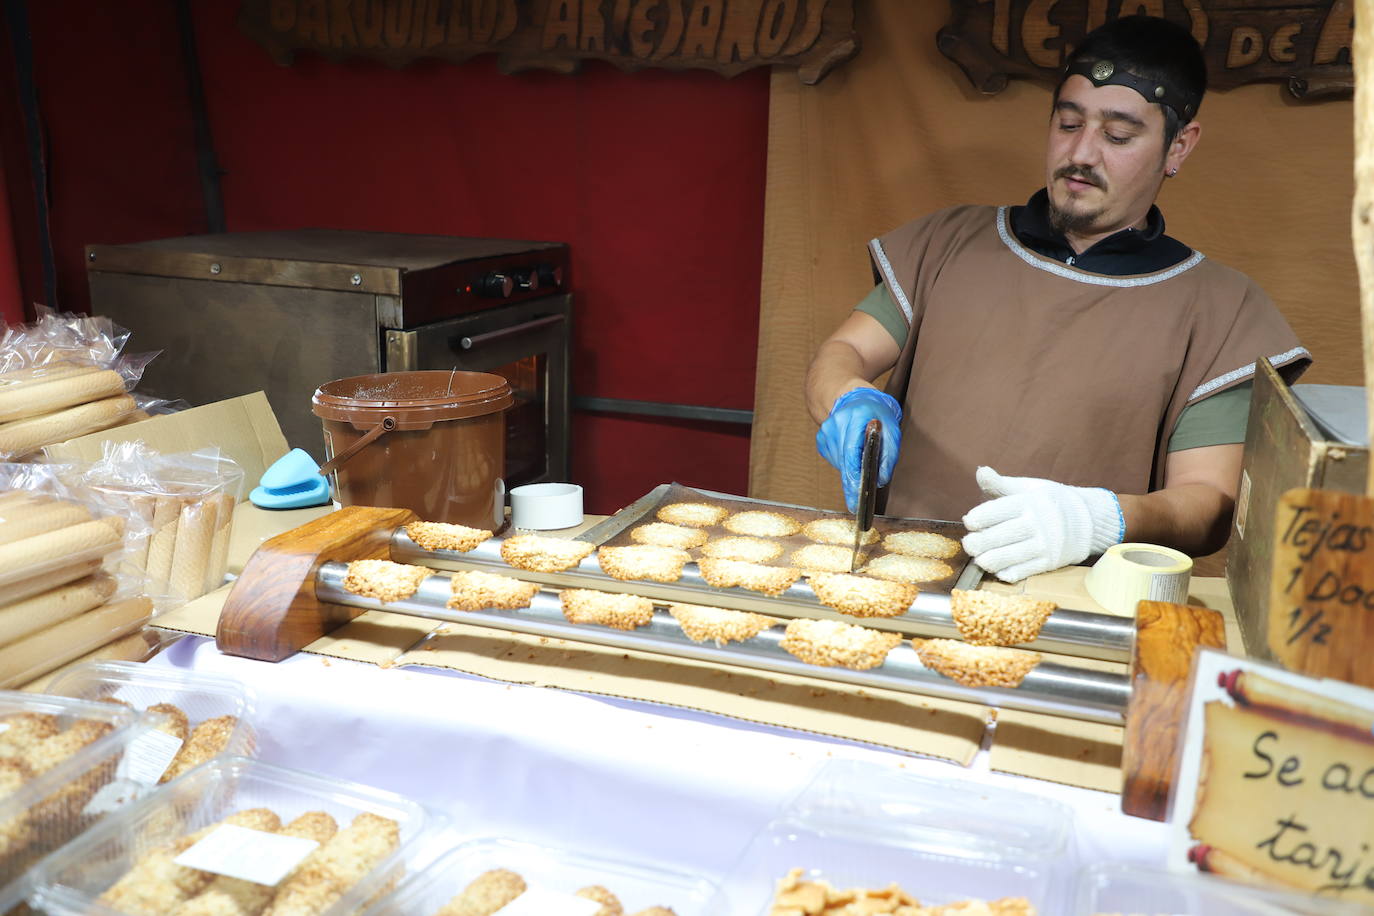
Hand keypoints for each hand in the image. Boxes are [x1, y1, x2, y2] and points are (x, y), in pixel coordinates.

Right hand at [815, 388, 902, 511]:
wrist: (853, 396)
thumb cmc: (876, 412)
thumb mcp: (891, 429)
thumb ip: (888, 454)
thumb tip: (881, 479)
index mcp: (854, 418)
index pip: (852, 454)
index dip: (854, 479)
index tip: (856, 498)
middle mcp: (835, 424)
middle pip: (843, 463)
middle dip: (851, 484)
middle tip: (855, 505)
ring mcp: (825, 431)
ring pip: (839, 463)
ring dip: (851, 470)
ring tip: (861, 465)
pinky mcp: (821, 439)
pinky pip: (834, 459)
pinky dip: (845, 462)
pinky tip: (852, 454)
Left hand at [961, 466, 1123, 582]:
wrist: (1086, 520)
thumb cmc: (1049, 501)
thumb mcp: (1028, 488)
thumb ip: (1001, 484)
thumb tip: (981, 472)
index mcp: (1029, 502)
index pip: (998, 510)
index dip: (979, 517)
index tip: (969, 521)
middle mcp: (1038, 523)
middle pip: (1001, 536)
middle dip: (979, 542)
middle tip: (968, 544)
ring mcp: (1045, 544)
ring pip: (1010, 557)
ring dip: (989, 560)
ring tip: (979, 558)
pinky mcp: (1050, 562)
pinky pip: (1024, 571)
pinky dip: (1007, 573)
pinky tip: (997, 570)